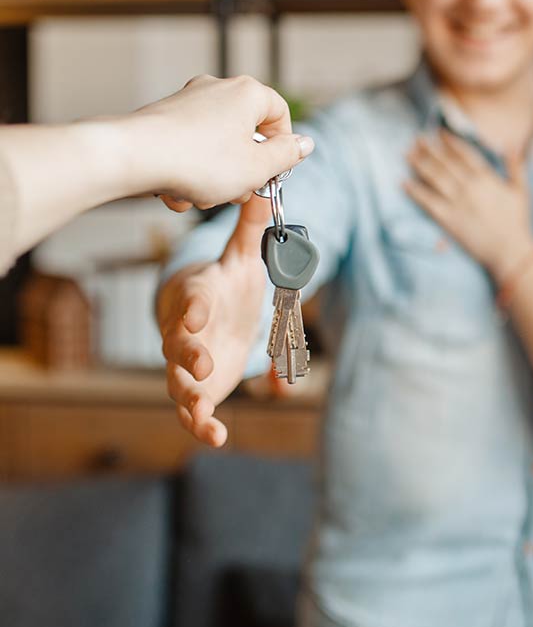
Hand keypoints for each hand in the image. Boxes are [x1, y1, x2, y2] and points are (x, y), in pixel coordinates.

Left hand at [126, 74, 313, 210]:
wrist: (131, 157)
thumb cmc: (198, 161)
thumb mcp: (257, 167)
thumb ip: (286, 155)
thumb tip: (304, 144)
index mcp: (247, 93)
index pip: (280, 114)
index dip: (282, 147)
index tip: (274, 172)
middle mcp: (217, 88)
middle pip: (246, 133)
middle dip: (243, 168)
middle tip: (236, 192)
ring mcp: (188, 102)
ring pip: (216, 146)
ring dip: (213, 177)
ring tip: (199, 195)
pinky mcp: (163, 118)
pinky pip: (188, 148)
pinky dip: (187, 172)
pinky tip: (176, 193)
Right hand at [157, 196, 270, 445]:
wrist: (206, 317)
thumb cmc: (224, 286)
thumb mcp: (240, 259)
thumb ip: (250, 230)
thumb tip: (260, 188)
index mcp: (199, 298)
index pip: (193, 299)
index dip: (194, 306)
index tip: (197, 313)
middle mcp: (185, 333)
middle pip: (178, 345)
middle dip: (188, 355)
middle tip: (203, 364)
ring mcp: (187, 365)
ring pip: (178, 383)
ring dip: (189, 398)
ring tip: (203, 415)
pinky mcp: (196, 390)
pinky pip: (193, 410)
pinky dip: (202, 425)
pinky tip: (217, 437)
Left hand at [404, 129, 532, 280]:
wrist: (509, 251)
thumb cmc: (517, 221)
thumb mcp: (521, 190)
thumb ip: (516, 166)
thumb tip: (511, 145)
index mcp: (486, 177)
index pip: (464, 153)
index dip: (449, 141)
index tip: (438, 133)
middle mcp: (469, 187)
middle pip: (444, 162)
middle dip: (429, 149)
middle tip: (416, 139)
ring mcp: (457, 203)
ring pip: (434, 178)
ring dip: (419, 164)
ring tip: (407, 154)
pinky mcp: (448, 220)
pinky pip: (428, 202)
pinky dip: (415, 191)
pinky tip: (403, 183)